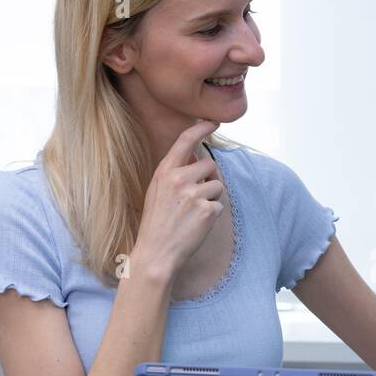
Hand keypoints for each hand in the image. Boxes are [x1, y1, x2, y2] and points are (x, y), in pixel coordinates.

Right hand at [131, 120, 222, 281]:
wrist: (156, 253)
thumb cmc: (157, 224)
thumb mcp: (158, 192)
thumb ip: (175, 174)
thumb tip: (198, 158)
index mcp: (164, 171)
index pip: (185, 141)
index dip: (201, 128)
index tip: (213, 121)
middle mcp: (178, 178)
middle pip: (210, 165)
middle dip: (208, 180)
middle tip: (192, 201)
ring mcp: (193, 194)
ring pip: (217, 186)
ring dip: (211, 199)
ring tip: (192, 215)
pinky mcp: (207, 210)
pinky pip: (219, 205)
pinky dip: (212, 216)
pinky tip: (196, 225)